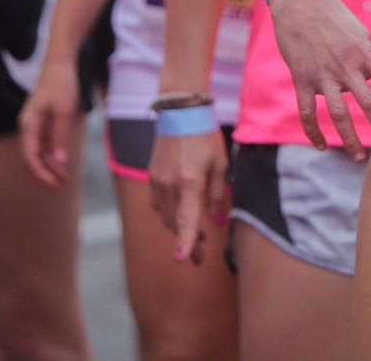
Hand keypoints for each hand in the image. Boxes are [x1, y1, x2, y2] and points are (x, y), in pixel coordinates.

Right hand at [19, 60, 80, 187]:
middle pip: (35, 155)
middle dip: (46, 171)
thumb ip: (61, 137)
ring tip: (64, 178)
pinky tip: (63, 162)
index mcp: (29, 124)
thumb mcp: (64, 111)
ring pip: (42, 150)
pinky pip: (48, 141)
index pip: (31, 155)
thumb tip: (60, 161)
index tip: (52, 184)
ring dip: (52, 164)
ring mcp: (38, 123)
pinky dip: (55, 152)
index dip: (40, 172)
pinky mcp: (46, 119)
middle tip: (60, 186)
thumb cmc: (61, 84)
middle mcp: (30, 125)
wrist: (61, 62)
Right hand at [149, 128, 231, 264]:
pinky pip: (157, 204)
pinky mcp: (151, 176)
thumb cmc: (205, 136)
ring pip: (165, 216)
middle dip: (188, 240)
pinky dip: (168, 212)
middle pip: (175, 223)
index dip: (185, 241)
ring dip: (178, 227)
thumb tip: (216, 221)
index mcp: (190, 182)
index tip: (182, 259)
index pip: (186, 219)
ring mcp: (157, 181)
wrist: (180, 112)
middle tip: (202, 254)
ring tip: (197, 235)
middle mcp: (170, 185)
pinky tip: (179, 210)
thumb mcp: (219, 164)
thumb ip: (218, 195)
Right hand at [266, 0, 370, 158]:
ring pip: (339, 115)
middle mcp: (346, 66)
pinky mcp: (302, 79)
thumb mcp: (358, 31)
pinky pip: (308, 113)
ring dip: (350, 140)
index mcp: (364, 52)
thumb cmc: (332, 14)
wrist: (298, 0)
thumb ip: (369, 55)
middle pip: (369, 104)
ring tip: (359, 158)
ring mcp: (322, 75)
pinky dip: (314, 132)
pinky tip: (321, 146)